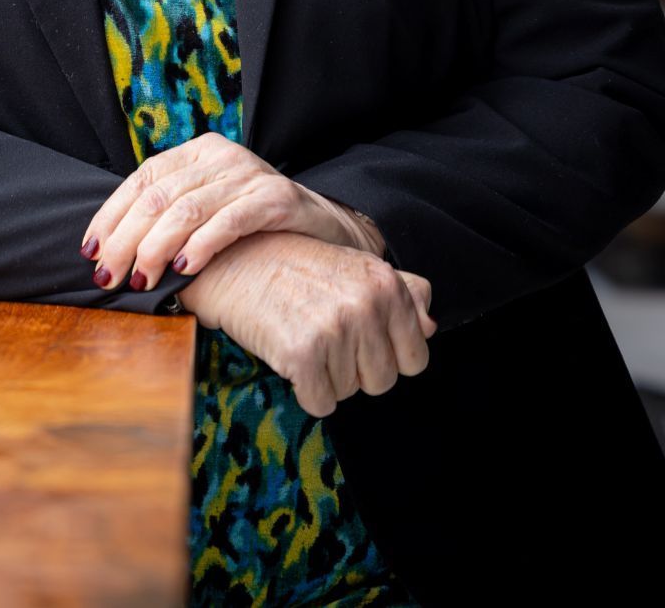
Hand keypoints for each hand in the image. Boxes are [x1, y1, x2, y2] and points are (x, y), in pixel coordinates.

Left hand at [80, 131, 383, 292]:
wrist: (323, 228)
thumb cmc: (253, 227)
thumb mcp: (208, 210)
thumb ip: (169, 216)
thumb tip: (109, 252)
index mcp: (197, 152)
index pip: (143, 178)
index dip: (112, 214)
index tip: (91, 251)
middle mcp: (220, 156)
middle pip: (159, 196)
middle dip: (126, 239)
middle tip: (110, 276)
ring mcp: (249, 174)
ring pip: (188, 208)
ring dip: (156, 248)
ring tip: (142, 279)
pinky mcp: (276, 197)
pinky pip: (230, 220)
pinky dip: (201, 245)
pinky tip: (183, 269)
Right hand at [179, 231, 436, 418]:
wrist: (234, 260)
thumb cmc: (296, 266)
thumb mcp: (355, 267)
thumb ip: (402, 293)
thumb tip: (430, 326)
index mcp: (385, 283)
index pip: (415, 359)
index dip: (385, 357)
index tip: (357, 337)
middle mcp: (366, 303)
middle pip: (381, 381)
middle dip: (353, 369)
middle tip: (322, 333)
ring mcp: (334, 327)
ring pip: (349, 394)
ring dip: (325, 376)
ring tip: (302, 334)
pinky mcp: (302, 352)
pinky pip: (320, 403)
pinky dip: (304, 390)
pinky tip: (288, 353)